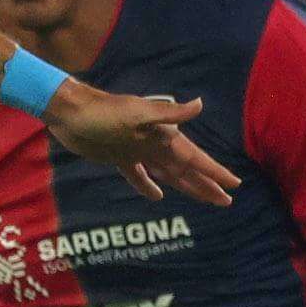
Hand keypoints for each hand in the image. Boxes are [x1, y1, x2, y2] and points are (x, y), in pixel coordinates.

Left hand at [47, 80, 239, 206]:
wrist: (70, 113)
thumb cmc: (103, 112)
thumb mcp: (137, 113)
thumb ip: (169, 113)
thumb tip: (200, 105)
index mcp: (163, 135)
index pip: (195, 158)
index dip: (214, 172)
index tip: (234, 184)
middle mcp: (154, 144)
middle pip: (185, 170)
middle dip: (206, 185)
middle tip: (226, 202)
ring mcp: (138, 151)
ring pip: (167, 174)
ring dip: (185, 186)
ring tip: (203, 199)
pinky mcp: (119, 157)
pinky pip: (139, 175)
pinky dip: (148, 186)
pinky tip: (158, 197)